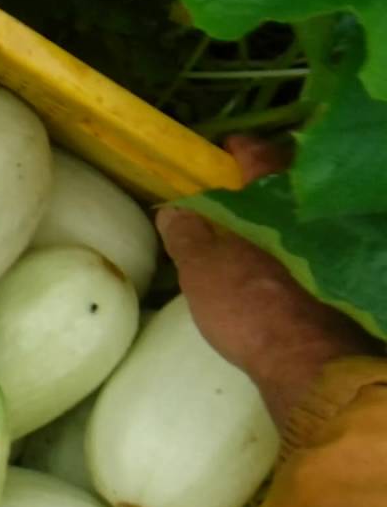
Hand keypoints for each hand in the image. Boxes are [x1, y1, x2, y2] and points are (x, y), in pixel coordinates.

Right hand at [155, 136, 380, 424]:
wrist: (305, 359)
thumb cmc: (246, 303)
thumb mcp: (198, 266)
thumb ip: (185, 233)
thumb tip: (172, 210)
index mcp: (273, 198)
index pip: (257, 155)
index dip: (239, 149)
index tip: (224, 148)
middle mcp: (307, 214)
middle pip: (282, 187)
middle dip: (258, 186)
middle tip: (231, 191)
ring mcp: (326, 248)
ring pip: (297, 220)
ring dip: (274, 220)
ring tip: (246, 231)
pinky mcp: (334, 281)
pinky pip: (308, 250)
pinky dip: (288, 249)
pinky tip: (270, 267)